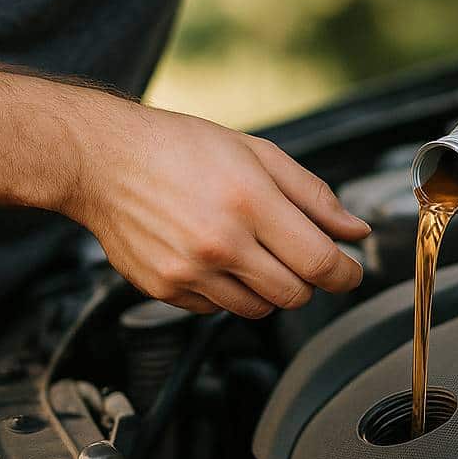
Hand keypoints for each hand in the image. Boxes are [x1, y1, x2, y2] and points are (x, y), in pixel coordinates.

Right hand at [60, 101, 369, 317]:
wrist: (103, 160)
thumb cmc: (180, 148)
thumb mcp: (258, 154)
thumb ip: (313, 196)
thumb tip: (355, 231)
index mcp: (250, 202)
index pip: (319, 262)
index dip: (346, 274)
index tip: (350, 271)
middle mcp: (220, 243)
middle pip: (294, 294)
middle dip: (308, 281)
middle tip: (299, 257)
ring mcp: (190, 271)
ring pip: (258, 309)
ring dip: (268, 288)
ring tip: (251, 251)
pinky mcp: (165, 289)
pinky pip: (217, 310)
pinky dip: (228, 292)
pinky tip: (214, 257)